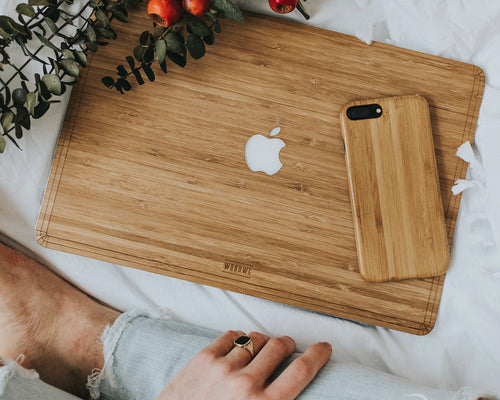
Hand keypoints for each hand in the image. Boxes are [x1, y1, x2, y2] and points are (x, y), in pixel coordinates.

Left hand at [157, 330, 331, 399]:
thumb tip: (288, 391)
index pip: (301, 371)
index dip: (317, 355)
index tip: (323, 348)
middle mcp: (245, 384)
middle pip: (280, 346)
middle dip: (288, 344)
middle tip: (288, 347)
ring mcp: (222, 367)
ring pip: (255, 337)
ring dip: (263, 341)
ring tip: (260, 349)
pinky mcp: (203, 358)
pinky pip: (230, 335)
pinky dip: (238, 338)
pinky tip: (237, 348)